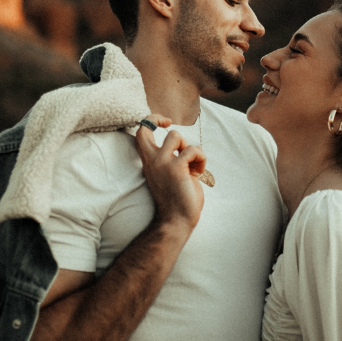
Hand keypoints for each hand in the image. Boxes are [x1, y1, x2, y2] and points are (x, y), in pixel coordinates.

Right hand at [134, 114, 206, 230]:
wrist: (177, 221)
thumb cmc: (179, 199)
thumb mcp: (172, 174)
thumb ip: (175, 159)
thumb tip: (186, 147)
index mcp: (150, 162)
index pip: (140, 133)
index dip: (150, 120)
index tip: (165, 123)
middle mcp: (152, 161)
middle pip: (147, 128)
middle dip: (162, 123)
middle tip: (176, 138)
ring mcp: (162, 163)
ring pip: (176, 135)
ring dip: (190, 148)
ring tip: (194, 164)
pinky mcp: (176, 168)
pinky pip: (193, 150)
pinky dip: (201, 159)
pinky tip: (199, 172)